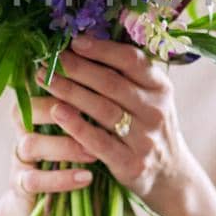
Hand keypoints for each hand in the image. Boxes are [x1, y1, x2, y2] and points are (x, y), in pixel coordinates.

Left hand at [17, 33, 199, 207]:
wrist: (170, 174)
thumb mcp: (148, 97)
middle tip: (50, 59)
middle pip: (112, 83)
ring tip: (45, 79)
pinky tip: (56, 112)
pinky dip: (76, 126)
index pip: (132, 60)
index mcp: (160, 87)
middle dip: (78, 68)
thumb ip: (124, 74)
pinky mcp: (132, 164)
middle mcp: (156, 110)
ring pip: (103, 110)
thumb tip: (82, 42)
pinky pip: (100, 142)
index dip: (102, 49)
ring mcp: (146, 139)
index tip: (74, 41)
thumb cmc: (147, 126)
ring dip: (70, 92)